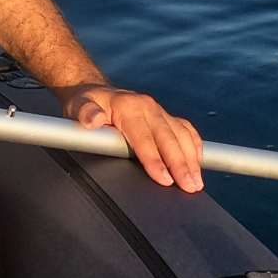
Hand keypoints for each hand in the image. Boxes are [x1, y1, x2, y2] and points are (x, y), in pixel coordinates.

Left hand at [61, 84, 203, 192]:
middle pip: (168, 138)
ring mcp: (159, 111)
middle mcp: (148, 106)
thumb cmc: (86, 103)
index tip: (165, 180)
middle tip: (190, 187)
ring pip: (181, 135)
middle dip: (180, 164)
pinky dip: (194, 145)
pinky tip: (198, 162)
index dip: (155, 160)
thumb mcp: (78, 105)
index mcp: (129, 106)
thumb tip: (93, 120)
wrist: (95, 90)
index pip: (144, 138)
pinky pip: (185, 129)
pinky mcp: (165, 116)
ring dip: (191, 159)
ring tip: (196, 183)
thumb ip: (85, 112)